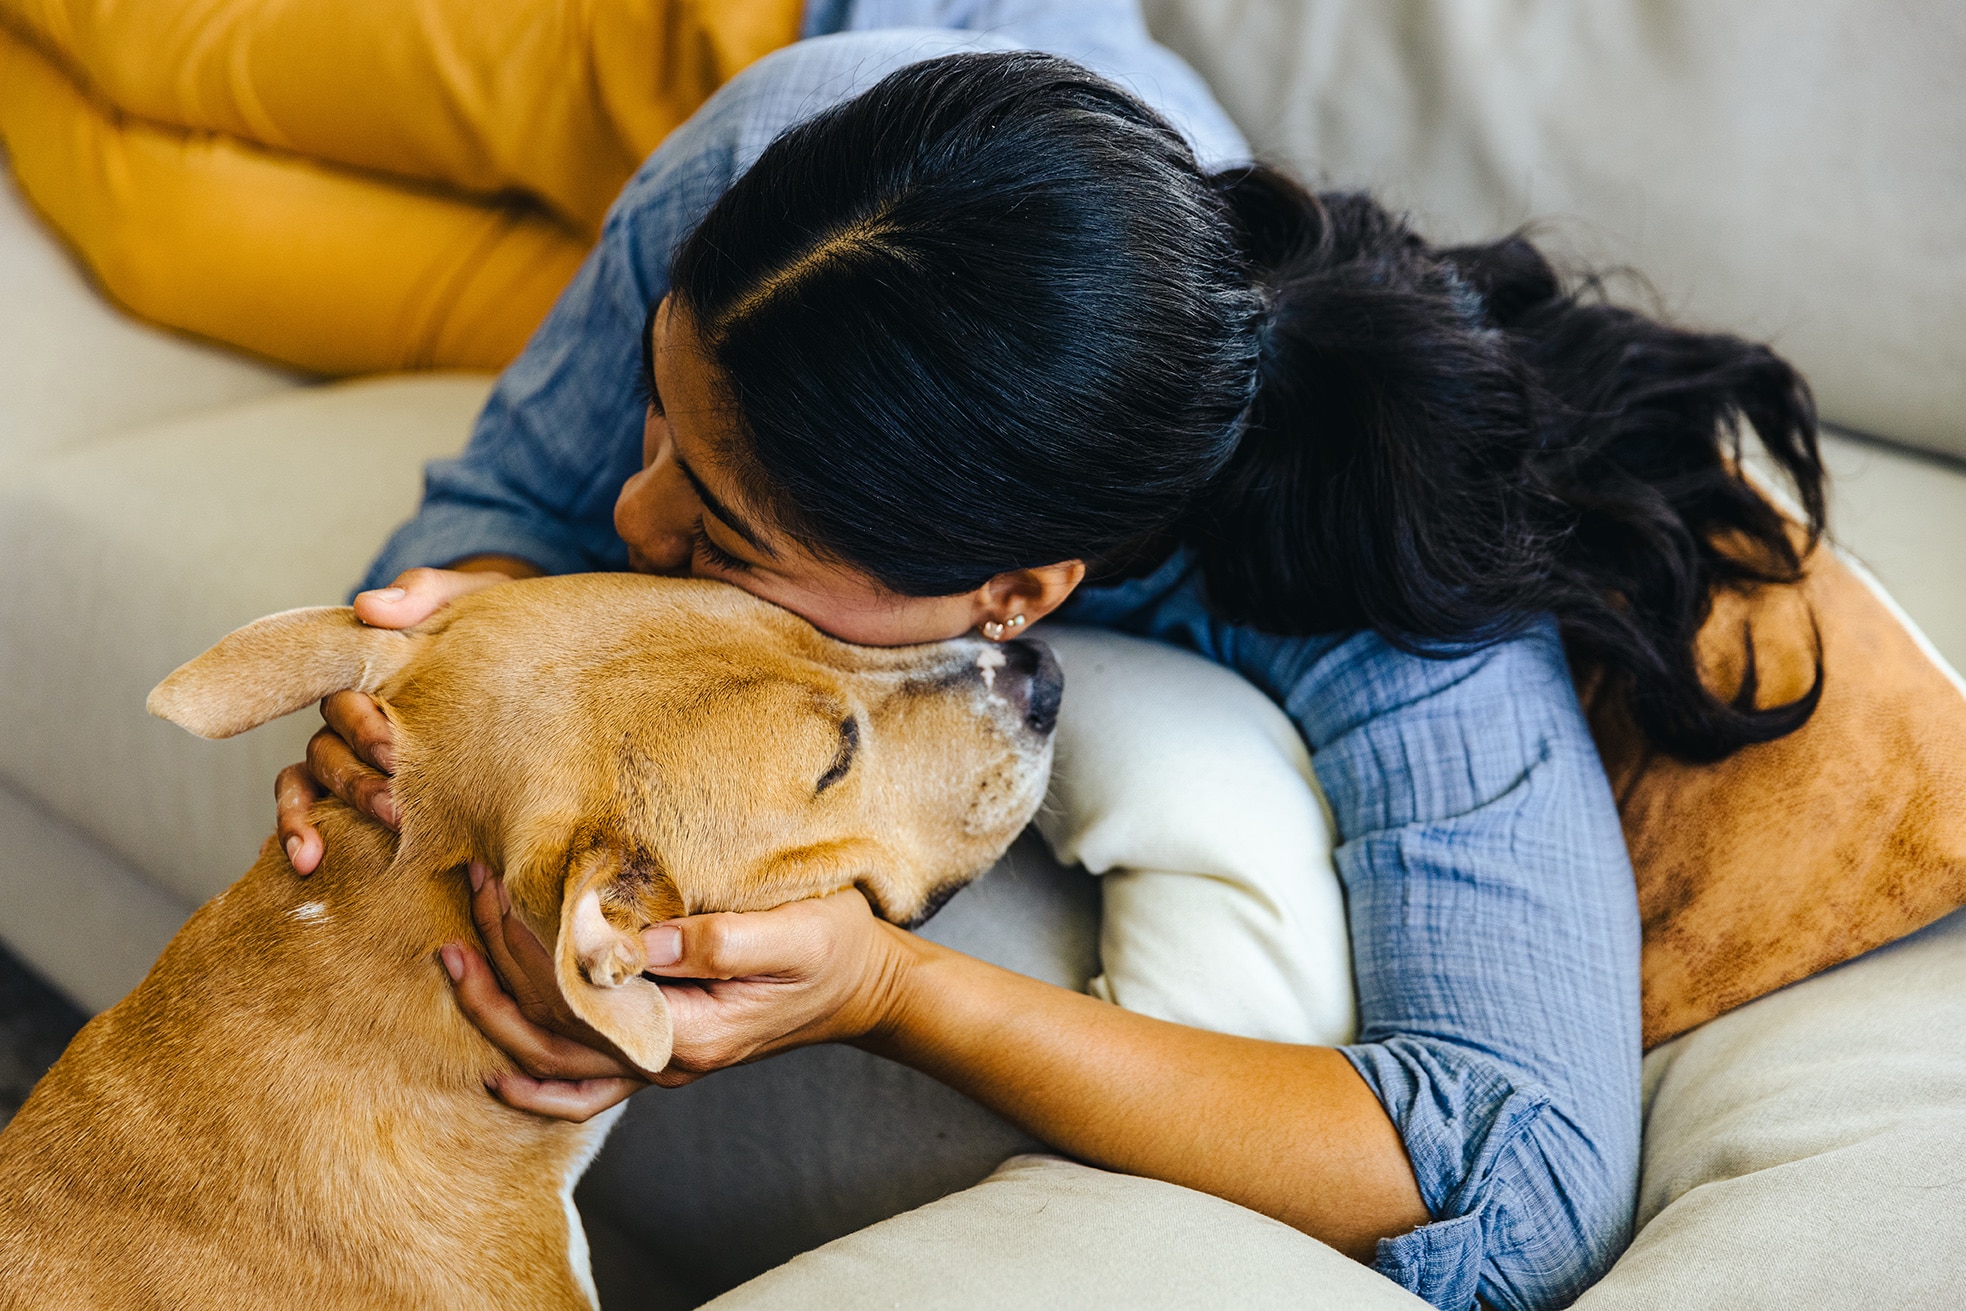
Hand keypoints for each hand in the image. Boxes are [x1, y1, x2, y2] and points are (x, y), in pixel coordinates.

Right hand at [275, 561, 529, 872]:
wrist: (534, 655)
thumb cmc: (495, 624)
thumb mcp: (474, 599)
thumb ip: (427, 594)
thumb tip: (370, 606)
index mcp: (373, 670)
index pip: (340, 695)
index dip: (358, 725)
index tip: (390, 749)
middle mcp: (355, 715)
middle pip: (327, 750)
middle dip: (357, 781)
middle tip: (397, 811)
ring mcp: (358, 755)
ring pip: (314, 782)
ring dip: (333, 813)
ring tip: (363, 843)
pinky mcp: (375, 790)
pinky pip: (320, 814)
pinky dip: (303, 835)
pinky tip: (310, 865)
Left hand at [443, 862, 911, 1120]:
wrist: (870, 990)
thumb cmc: (839, 951)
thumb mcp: (796, 933)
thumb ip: (721, 941)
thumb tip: (641, 941)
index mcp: (689, 1031)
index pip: (580, 994)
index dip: (529, 943)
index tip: (501, 884)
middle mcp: (664, 1060)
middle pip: (551, 1029)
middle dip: (498, 964)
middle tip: (471, 896)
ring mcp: (661, 1064)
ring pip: (555, 1057)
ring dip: (497, 1010)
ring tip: (456, 956)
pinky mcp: (663, 1051)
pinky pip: (588, 1087)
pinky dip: (540, 1085)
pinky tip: (502, 1069)